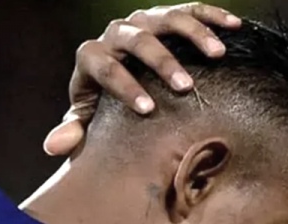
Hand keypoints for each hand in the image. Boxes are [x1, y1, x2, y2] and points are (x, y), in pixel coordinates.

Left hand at [43, 2, 241, 155]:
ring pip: (167, 18)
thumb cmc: (102, 105)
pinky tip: (234, 27)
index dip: (125, 87)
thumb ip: (74, 131)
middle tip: (185, 85)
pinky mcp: (165, 16)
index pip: (105, 68)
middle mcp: (116, 34)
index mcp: (92, 57)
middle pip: (137, 40)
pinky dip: (212, 17)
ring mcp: (142, 21)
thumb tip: (53, 147)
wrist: (115, 77)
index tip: (148, 110)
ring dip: (194, 34)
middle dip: (162, 62)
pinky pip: (190, 10)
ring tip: (218, 54)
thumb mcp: (87, 118)